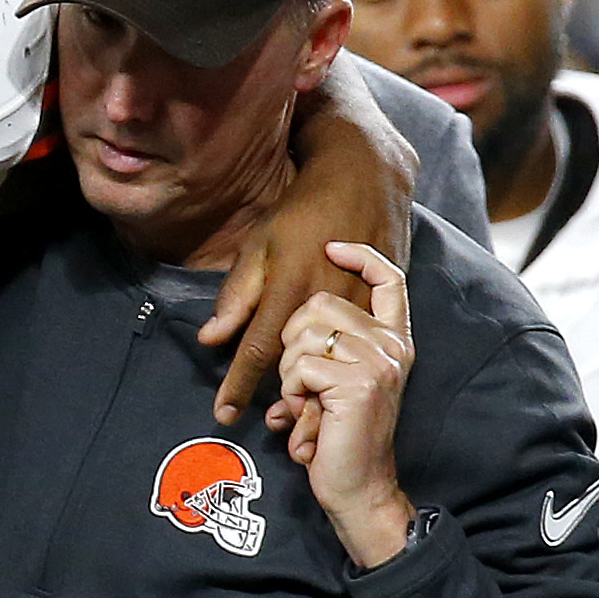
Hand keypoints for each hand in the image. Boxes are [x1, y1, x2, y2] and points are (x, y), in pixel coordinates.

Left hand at [205, 65, 413, 421]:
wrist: (366, 181)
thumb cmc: (303, 210)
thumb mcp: (260, 246)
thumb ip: (237, 296)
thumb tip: (211, 339)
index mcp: (290, 289)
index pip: (257, 351)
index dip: (238, 386)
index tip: (223, 414)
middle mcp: (326, 305)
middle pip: (294, 367)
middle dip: (279, 399)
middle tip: (269, 416)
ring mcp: (360, 310)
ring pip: (329, 367)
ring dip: (309, 394)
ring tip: (295, 411)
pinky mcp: (387, 312)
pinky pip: (356, 358)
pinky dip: (337, 377)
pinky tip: (330, 386)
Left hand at [270, 240, 416, 567]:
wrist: (359, 489)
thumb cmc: (339, 439)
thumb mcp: (329, 386)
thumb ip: (320, 348)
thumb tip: (286, 319)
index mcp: (391, 339)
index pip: (389, 278)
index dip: (362, 255)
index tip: (332, 248)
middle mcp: (391, 344)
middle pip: (320, 301)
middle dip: (291, 342)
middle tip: (303, 385)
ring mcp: (379, 361)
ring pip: (304, 335)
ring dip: (289, 375)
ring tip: (306, 406)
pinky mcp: (361, 383)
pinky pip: (301, 367)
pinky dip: (292, 395)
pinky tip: (308, 420)